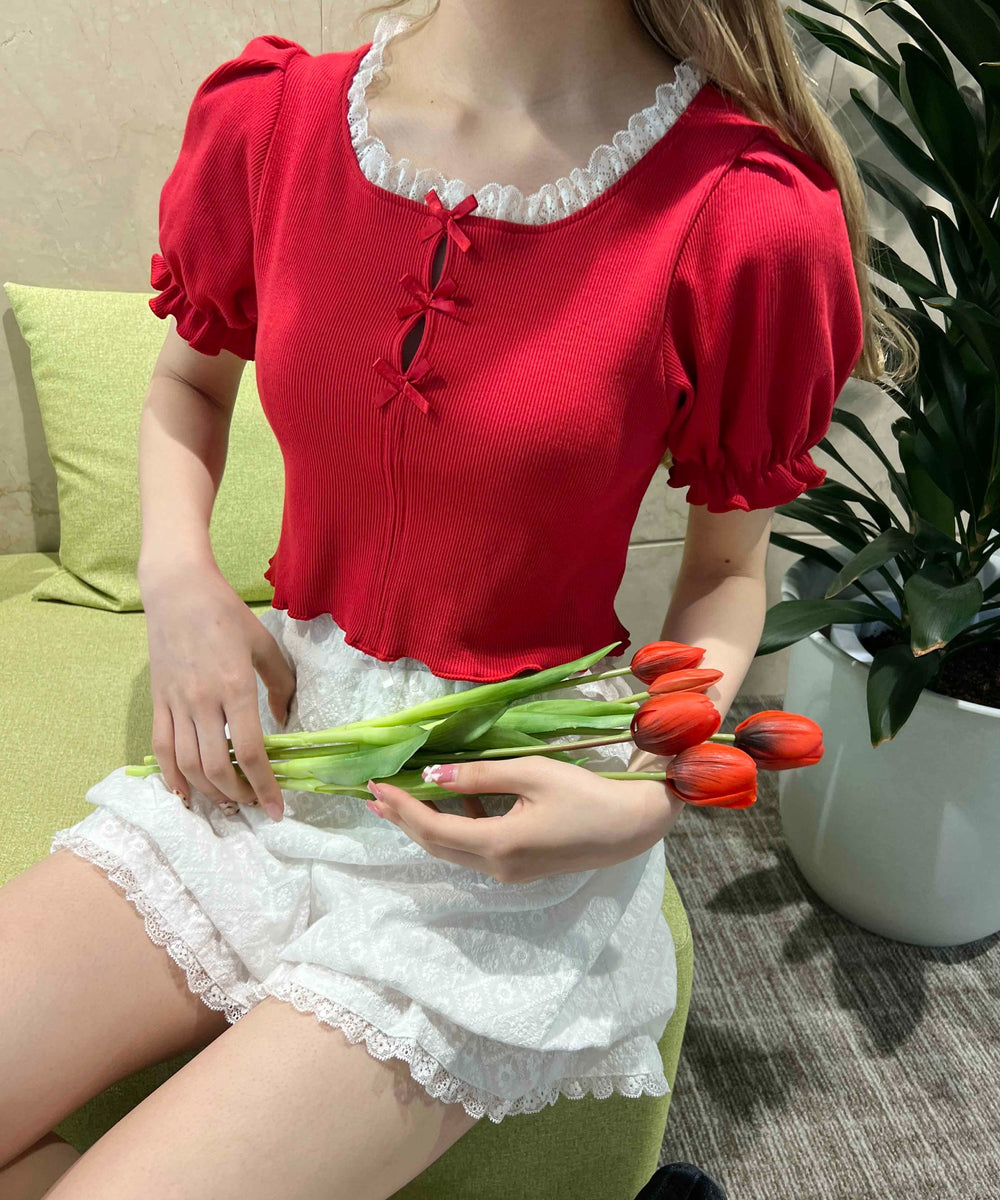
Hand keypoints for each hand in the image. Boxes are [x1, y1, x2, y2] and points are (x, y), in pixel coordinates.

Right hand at [142, 561, 295, 820]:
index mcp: (236, 686)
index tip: (277, 808)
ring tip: (228, 803)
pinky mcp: (158, 701)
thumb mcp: (264, 644)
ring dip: (209, 793)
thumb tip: (287, 721)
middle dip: (238, 796)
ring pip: (188, 765)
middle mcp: (203, 701)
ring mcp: (176, 703)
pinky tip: (185, 794)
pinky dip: (172, 777)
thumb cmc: (226, 613)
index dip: (265, 785)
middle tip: (255, 807)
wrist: (177, 590)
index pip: (251, 750)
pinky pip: (162, 748)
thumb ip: (281, 684)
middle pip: (217, 767)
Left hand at [366, 756, 681, 882]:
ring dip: (424, 823)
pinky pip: (473, 848)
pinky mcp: (519, 868)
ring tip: (396, 799)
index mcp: (499, 844)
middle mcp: (497, 867)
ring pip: (452, 849)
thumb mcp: (531, 774)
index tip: (375, 786)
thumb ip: (479, 778)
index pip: (434, 829)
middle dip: (402, 818)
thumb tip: (433, 776)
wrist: (630, 826)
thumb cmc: (585, 794)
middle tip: (372, 794)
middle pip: (436, 845)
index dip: (401, 808)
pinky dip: (454, 827)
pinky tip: (450, 801)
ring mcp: (509, 872)